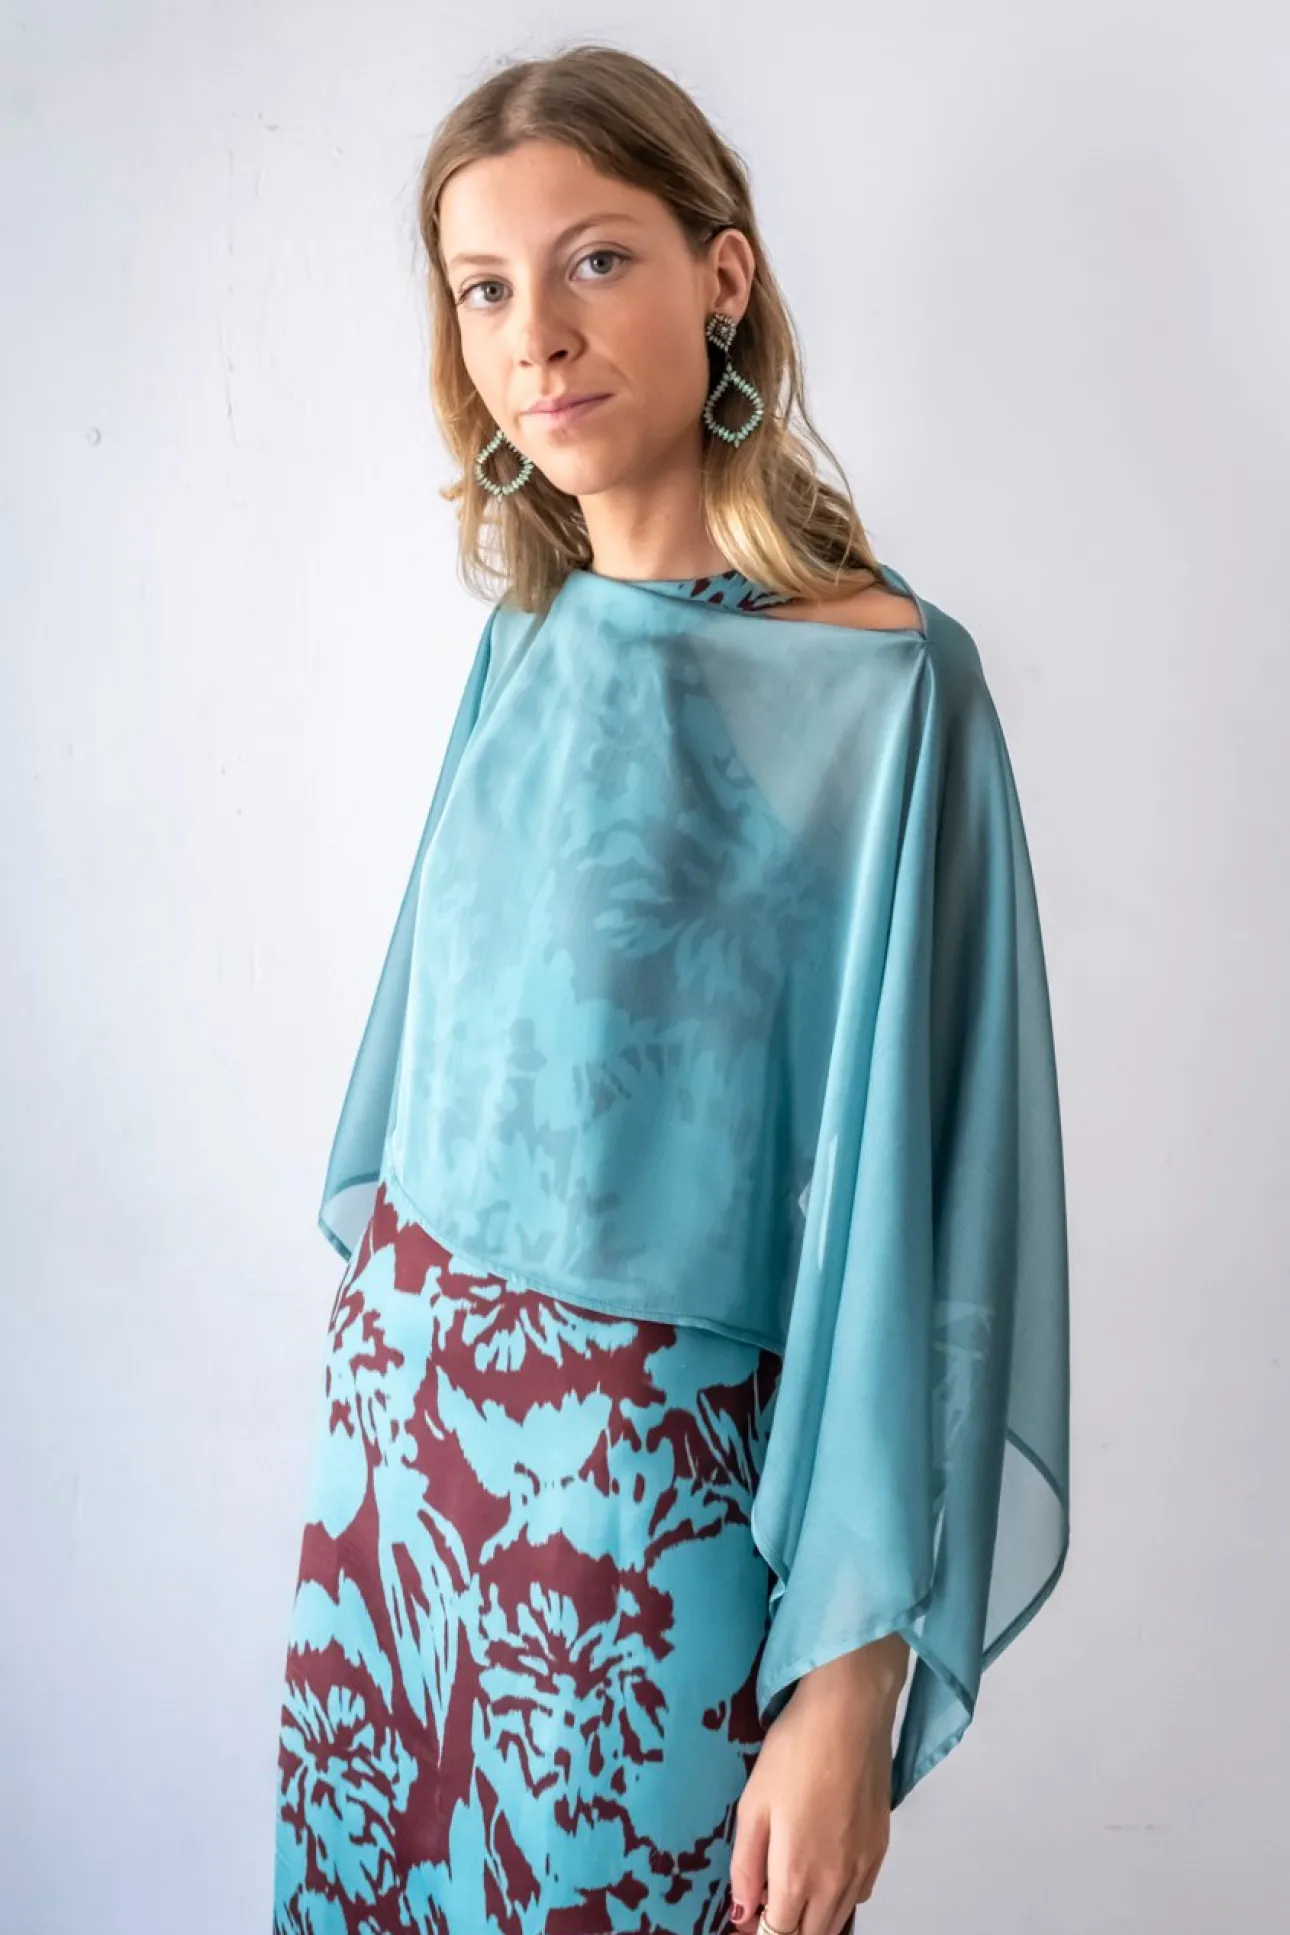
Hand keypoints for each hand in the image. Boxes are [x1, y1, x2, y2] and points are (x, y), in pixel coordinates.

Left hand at [727, 1633, 907, 1934]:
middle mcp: (836, 1883)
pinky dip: (840, 1899)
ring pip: (838, 1920)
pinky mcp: (881, 1848)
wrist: (849, 1713)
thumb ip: (746, 1867)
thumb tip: (742, 1913)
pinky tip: (825, 1871)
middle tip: (767, 1899)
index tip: (747, 1916)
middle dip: (786, 1926)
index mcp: (798, 1875)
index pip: (778, 1933)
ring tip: (792, 1890)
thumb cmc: (794, 1751)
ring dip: (814, 1917)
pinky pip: (860, 1895)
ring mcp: (864, 1867)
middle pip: (811, 1934)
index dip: (759, 1928)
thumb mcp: (753, 1805)